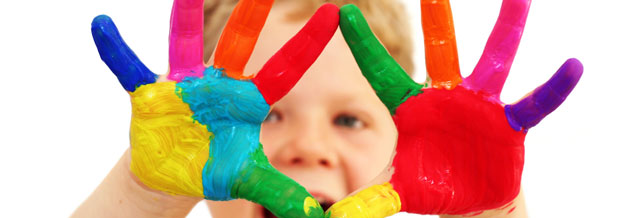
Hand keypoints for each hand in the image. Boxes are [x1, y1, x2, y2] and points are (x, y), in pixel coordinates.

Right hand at [91, 1, 338, 216]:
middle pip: (238, 45)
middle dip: (251, 16)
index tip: (332, 13)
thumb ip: (277, 191)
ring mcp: (184, 86)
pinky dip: (117, 51)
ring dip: (184, 19)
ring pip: (184, 44)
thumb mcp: (248, 179)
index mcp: (247, 101)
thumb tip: (311, 215)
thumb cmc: (214, 168)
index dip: (307, 44)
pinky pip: (130, 68)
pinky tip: (102, 26)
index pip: (285, 69)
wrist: (173, 174)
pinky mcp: (151, 95)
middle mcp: (218, 84)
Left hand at [326, 1, 581, 216]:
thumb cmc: (431, 185)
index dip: (363, 44)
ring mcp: (479, 105)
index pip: (382, 72)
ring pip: (493, 62)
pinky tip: (572, 67)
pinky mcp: (508, 123)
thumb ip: (371, 199)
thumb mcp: (397, 191)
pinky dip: (552, 89)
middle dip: (437, 19)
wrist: (469, 199)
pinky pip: (533, 104)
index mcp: (412, 107)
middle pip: (440, 52)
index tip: (343, 12)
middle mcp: (446, 97)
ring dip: (507, 31)